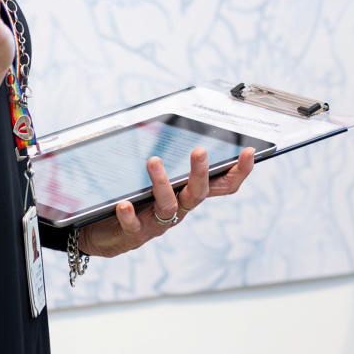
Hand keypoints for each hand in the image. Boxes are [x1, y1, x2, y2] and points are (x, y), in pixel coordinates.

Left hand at [76, 146, 256, 258]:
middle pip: (198, 193)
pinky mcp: (136, 234)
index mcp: (187, 193)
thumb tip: (162, 119)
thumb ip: (163, 155)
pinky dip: (130, 215)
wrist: (104, 232)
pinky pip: (135, 225)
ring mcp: (158, 223)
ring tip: (153, 161)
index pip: (221, 184)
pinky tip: (124, 204)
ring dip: (162, 183)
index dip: (238, 171)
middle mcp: (178, 208)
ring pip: (169, 205)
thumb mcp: (152, 177)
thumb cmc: (133, 198)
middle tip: (200, 150)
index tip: (249, 151)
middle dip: (201, 172)